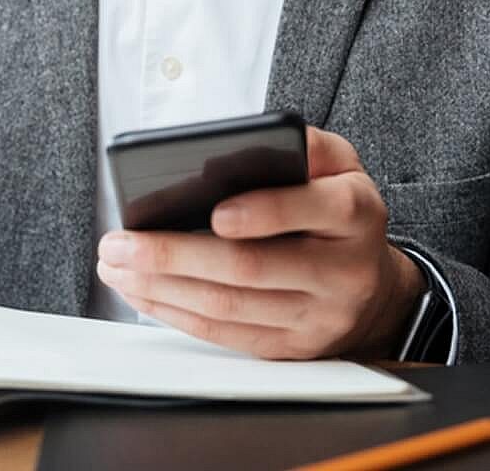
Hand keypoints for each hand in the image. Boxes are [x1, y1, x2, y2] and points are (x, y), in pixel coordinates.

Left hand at [95, 126, 424, 359]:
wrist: (373, 286)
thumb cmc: (336, 210)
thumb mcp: (339, 164)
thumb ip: (304, 144)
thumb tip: (249, 141)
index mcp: (356, 213)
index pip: (313, 209)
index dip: (263, 213)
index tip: (214, 212)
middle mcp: (344, 270)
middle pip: (252, 267)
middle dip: (175, 255)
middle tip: (121, 243)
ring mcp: (319, 317)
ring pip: (230, 307)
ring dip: (162, 287)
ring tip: (116, 266)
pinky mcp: (293, 348)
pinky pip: (227, 336)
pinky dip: (176, 314)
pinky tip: (143, 293)